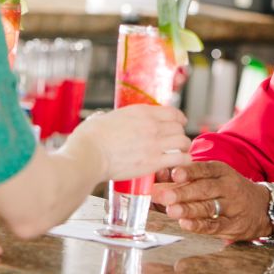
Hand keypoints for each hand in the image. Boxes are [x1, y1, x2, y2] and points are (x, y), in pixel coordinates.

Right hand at [65, 105, 191, 181]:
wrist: (89, 154)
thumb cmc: (91, 137)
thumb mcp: (104, 118)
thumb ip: (114, 119)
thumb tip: (108, 121)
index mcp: (141, 112)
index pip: (171, 111)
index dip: (179, 117)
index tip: (180, 122)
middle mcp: (151, 125)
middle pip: (179, 127)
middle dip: (180, 133)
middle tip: (177, 140)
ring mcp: (154, 143)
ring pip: (183, 142)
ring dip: (184, 147)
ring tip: (181, 152)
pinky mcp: (154, 162)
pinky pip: (180, 158)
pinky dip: (184, 160)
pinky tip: (182, 162)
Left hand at [152, 161, 273, 240]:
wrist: (262, 207)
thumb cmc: (228, 190)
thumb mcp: (213, 177)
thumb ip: (185, 176)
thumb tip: (157, 175)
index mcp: (221, 171)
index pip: (205, 169)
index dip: (190, 171)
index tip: (175, 173)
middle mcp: (228, 187)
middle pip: (204, 189)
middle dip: (183, 192)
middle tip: (164, 196)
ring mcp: (232, 206)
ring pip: (209, 207)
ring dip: (189, 210)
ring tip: (171, 211)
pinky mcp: (233, 225)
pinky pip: (215, 225)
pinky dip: (200, 226)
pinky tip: (186, 224)